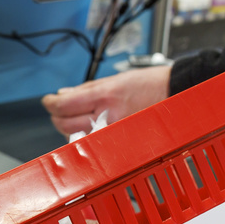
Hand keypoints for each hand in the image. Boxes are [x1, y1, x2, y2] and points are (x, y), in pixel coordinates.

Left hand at [41, 65, 171, 139]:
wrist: (176, 94)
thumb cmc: (151, 84)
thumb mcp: (115, 79)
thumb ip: (85, 89)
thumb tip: (62, 94)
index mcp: (104, 96)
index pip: (63, 105)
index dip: (50, 104)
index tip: (48, 101)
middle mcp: (107, 116)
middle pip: (64, 123)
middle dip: (57, 116)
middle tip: (58, 109)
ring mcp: (113, 133)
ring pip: (76, 136)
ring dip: (68, 128)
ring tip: (75, 118)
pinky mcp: (120, 143)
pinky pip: (92, 144)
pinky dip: (85, 137)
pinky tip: (88, 129)